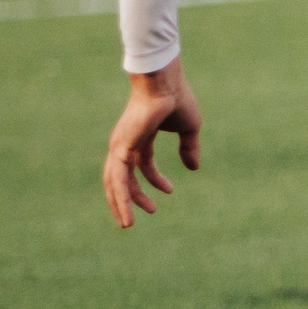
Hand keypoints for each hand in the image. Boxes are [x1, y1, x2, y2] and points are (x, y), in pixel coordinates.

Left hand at [104, 59, 202, 228]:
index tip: (170, 191)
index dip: (155, 180)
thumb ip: (189, 148)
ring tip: (127, 224)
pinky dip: (120, 199)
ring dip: (120, 204)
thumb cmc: (176, 98)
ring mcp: (120, 146)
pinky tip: (126, 215)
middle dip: (130, 198)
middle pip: (122, 177)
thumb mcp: (189, 129)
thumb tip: (193, 168)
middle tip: (139, 216)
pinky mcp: (120, 149)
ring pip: (115, 183)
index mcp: (141, 136)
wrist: (164, 83)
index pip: (143, 164)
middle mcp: (126, 143)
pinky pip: (117, 180)